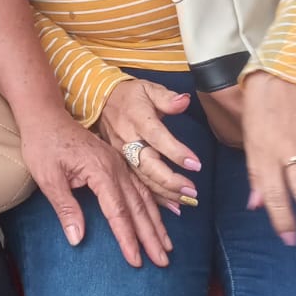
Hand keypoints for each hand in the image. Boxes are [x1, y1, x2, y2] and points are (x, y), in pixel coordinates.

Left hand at [19, 111, 171, 269]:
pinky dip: (151, 205)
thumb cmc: (43, 145)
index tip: (137, 260)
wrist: (45, 116)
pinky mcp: (116, 162)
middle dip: (151, 236)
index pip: (118, 211)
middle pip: (137, 207)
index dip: (128, 238)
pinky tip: (158, 218)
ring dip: (156, 223)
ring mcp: (118, 164)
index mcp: (100, 171)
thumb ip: (65, 207)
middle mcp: (115, 167)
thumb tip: (77, 238)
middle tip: (163, 261)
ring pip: (143, 197)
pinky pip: (139, 186)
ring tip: (167, 246)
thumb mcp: (48, 177)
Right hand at [97, 79, 199, 211]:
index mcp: (138, 119)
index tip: (195, 164)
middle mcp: (129, 140)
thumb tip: (184, 101)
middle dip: (170, 181)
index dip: (176, 152)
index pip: (158, 137)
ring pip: (142, 178)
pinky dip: (154, 198)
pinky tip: (171, 207)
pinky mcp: (120, 164)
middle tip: (192, 191)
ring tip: (186, 201)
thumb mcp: (148, 88)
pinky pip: (137, 183)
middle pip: (148, 165)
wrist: (100, 101)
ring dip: (164, 193)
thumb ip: (167, 97)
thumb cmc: (130, 96)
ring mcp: (122, 154)